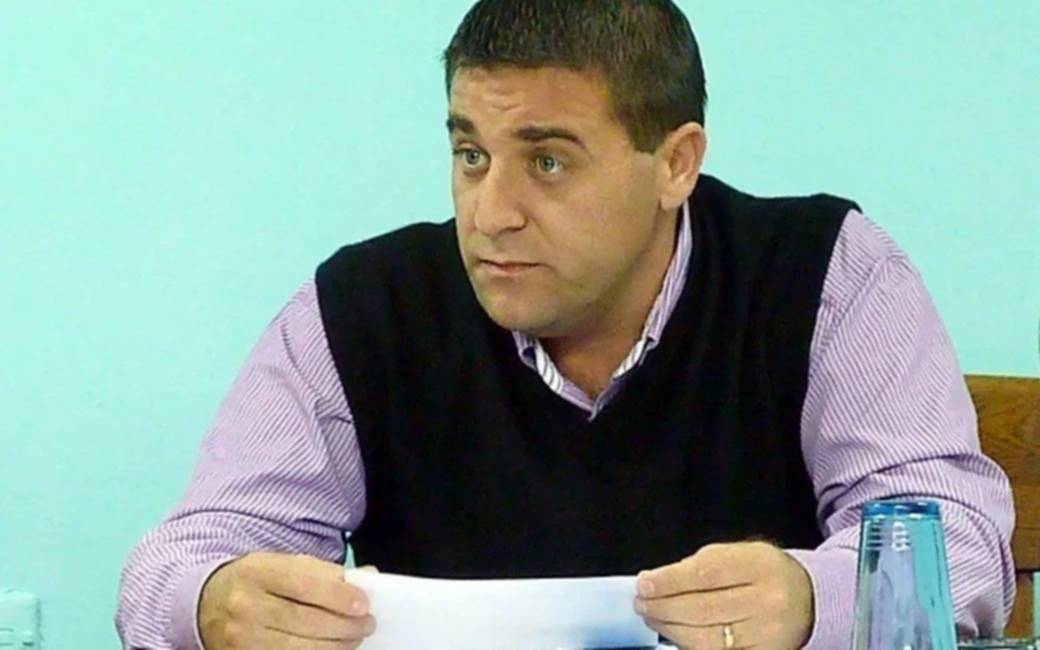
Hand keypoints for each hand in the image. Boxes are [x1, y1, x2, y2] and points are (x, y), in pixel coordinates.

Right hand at [198, 552, 377, 648]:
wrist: (206, 602)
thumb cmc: (257, 581)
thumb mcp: (283, 564)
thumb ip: (324, 572)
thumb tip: (369, 579)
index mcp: (256, 571)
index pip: (304, 584)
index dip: (338, 596)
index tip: (364, 604)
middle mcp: (244, 605)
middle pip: (304, 620)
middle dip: (344, 625)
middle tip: (367, 624)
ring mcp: (240, 638)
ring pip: (298, 648)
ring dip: (335, 646)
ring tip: (354, 639)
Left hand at [634, 541, 813, 649]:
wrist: (810, 599)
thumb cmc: (764, 573)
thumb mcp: (739, 554)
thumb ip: (701, 564)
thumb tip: (657, 581)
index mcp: (759, 566)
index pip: (705, 573)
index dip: (669, 581)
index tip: (643, 584)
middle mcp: (767, 601)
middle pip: (702, 609)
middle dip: (663, 608)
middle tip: (641, 604)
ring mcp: (768, 634)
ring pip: (707, 638)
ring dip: (671, 629)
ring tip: (653, 618)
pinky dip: (692, 646)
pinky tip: (677, 636)